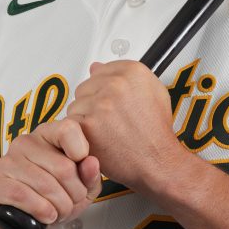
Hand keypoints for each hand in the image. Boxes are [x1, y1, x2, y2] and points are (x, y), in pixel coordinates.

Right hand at [0, 119, 101, 228]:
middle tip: (70, 204)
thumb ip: (90, 175)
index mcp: (47, 135)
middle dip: (74, 195)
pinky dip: (42, 211)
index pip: (68, 129)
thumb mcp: (81, 189)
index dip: (82, 153)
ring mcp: (7, 161)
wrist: (18, 223)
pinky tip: (46, 215)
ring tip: (58, 212)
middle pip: (64, 168)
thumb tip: (91, 162)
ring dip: (60, 208)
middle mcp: (25, 143)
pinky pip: (24, 196)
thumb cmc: (52, 200)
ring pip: (46, 185)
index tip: (81, 173)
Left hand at [67, 61, 182, 195]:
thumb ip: (125, 76)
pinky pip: (70, 124)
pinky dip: (80, 135)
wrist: (158, 161)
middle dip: (92, 104)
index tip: (110, 102)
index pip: (99, 70)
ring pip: (75, 106)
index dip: (103, 90)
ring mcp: (101, 103)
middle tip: (109, 121)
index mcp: (133, 72)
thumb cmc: (156, 133)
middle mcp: (116, 84)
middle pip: (85, 87)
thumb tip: (97, 67)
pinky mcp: (89, 124)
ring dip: (85, 120)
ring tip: (106, 132)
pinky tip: (98, 140)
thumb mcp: (155, 93)